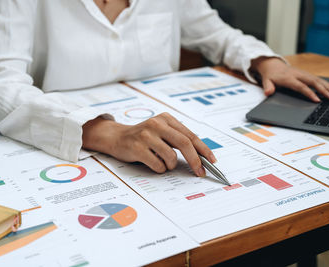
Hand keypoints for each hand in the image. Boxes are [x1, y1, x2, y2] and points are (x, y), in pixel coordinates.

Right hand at [82, 113, 216, 175]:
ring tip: (163, 162)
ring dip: (171, 165)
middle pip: (185, 144)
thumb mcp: (162, 131)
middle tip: (200, 172)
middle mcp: (157, 124)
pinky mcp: (138, 147)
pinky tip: (153, 163)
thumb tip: (201, 156)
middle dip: (195, 160)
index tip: (212, 160)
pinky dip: (159, 168)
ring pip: (171, 157)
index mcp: (166, 118)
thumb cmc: (143, 137)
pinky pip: (158, 164)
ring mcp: (146, 135)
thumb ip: (178, 139)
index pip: (190, 135)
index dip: (203, 149)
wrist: (116, 137)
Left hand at [251, 57, 328, 102]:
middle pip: (313, 82)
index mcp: (289, 78)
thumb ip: (267, 87)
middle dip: (324, 90)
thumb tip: (267, 93)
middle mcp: (298, 75)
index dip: (309, 93)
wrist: (273, 65)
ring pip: (317, 80)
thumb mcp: (266, 81)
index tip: (317, 100)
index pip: (301, 86)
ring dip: (327, 87)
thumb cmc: (270, 75)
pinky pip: (317, 79)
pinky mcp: (306, 74)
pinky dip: (326, 84)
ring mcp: (303, 74)